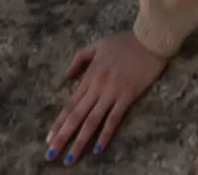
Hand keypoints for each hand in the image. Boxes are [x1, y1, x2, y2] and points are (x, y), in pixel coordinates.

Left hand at [47, 30, 166, 161]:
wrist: (149, 38)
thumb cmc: (125, 41)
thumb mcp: (98, 44)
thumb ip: (79, 58)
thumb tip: (66, 76)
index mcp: (89, 76)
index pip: (70, 104)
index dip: (58, 122)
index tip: (48, 139)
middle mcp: (97, 87)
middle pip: (76, 115)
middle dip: (62, 136)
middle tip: (50, 154)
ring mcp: (112, 92)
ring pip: (92, 121)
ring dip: (79, 141)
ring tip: (69, 159)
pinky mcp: (128, 96)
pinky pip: (114, 119)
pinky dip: (105, 134)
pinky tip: (97, 149)